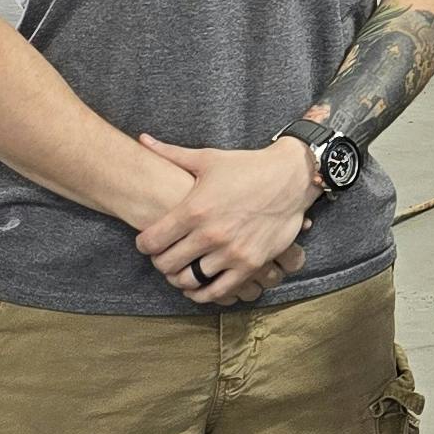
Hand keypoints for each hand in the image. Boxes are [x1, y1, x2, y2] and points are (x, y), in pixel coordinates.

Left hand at [134, 136, 322, 306]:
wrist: (292, 177)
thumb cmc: (247, 167)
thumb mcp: (208, 159)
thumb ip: (171, 154)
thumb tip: (142, 139)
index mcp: (194, 209)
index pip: (150, 242)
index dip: (144, 244)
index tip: (149, 241)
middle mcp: (210, 234)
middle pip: (166, 265)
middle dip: (161, 261)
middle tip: (166, 255)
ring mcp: (231, 251)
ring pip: (189, 280)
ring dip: (181, 277)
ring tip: (183, 269)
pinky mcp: (250, 263)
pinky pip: (217, 291)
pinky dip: (203, 293)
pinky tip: (199, 285)